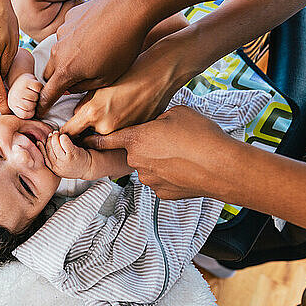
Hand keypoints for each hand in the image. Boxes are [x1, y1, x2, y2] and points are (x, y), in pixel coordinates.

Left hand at [7, 73, 42, 118]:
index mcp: (12, 106)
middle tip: (30, 99)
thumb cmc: (21, 95)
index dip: (31, 112)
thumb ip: (24, 115)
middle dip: (34, 103)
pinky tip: (34, 87)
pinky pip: (38, 88)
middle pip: (31, 106)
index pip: (26, 115)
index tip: (29, 107)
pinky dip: (39, 87)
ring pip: (36, 98)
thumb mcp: (19, 108)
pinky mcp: (27, 80)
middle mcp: (14, 97)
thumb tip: (34, 124)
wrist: (19, 80)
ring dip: (37, 95)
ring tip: (31, 92)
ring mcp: (20, 89)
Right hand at [37, 0, 150, 115]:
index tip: (40, 111)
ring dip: (67, 58)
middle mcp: (58, 51)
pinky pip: (66, 34)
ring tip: (90, 56)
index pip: (47, 93)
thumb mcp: (106, 78)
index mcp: (66, 70)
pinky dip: (74, 39)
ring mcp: (62, 32)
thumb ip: (83, 87)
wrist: (130, 9)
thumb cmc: (123, 47)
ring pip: (58, 52)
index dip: (43, 105)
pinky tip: (94, 36)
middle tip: (72, 82)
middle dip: (57, 80)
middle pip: (49, 72)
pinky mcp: (70, 18)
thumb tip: (70, 87)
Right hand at [37, 131, 91, 178]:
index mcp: (53, 168)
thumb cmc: (77, 164)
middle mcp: (57, 166)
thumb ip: (53, 157)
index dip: (42, 146)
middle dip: (50, 139)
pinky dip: (63, 137)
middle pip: (48, 148)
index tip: (42, 140)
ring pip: (55, 144)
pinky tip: (65, 136)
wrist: (91, 168)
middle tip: (53, 134)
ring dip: (56, 136)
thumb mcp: (62, 164)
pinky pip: (64, 141)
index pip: (43, 155)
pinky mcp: (72, 155)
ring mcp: (65, 161)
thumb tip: (42, 144)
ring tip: (58, 134)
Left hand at [61, 34, 195, 135]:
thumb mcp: (100, 84)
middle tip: (94, 111)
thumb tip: (77, 115)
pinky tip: (127, 108)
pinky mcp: (136, 132)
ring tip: (115, 105)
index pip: (69, 132)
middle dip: (86, 127)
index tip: (62, 130)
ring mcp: (123, 131)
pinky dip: (120, 125)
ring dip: (104, 126)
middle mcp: (107, 127)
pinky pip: (121, 132)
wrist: (161, 71)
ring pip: (104, 134)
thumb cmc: (130, 71)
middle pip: (87, 134)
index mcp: (93, 113)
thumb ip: (84, 103)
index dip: (64, 132)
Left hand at [84, 106, 236, 198]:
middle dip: (146, 147)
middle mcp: (137, 160)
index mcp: (136, 138)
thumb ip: (157, 118)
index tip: (83, 142)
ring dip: (158, 161)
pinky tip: (185, 168)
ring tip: (182, 155)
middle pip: (133, 152)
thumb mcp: (177, 112)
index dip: (94, 140)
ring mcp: (148, 179)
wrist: (222, 167)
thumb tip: (155, 123)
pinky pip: (159, 180)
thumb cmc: (201, 136)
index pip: (105, 139)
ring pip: (147, 167)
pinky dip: (168, 175)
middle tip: (168, 141)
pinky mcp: (161, 193)